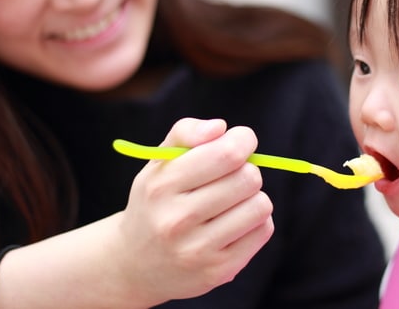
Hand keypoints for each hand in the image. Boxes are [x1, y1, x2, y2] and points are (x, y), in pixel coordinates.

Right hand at [115, 118, 274, 303]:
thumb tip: (220, 128)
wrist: (134, 265)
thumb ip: (186, 132)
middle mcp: (177, 220)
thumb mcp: (158, 163)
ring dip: (253, 196)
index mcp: (161, 186)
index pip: (226, 155)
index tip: (241, 141)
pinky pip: (263, 230)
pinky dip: (256, 221)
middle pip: (248, 179)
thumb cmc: (156, 202)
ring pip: (260, 205)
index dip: (243, 140)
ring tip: (232, 201)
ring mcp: (198, 250)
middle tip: (232, 175)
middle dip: (247, 170)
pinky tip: (234, 222)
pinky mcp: (218, 271)